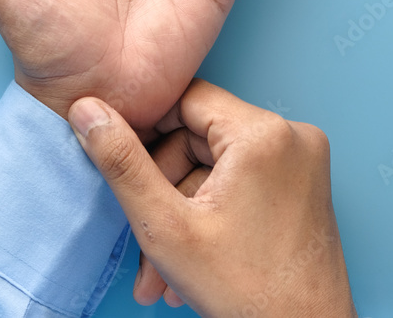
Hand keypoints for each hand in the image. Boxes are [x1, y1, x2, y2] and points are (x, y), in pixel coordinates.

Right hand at [67, 80, 357, 316]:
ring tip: (163, 270)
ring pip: (217, 167)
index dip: (145, 129)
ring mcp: (303, 162)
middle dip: (163, 190)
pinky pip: (242, 182)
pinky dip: (213, 214)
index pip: (185, 99)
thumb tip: (88, 111)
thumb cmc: (248, 293)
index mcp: (263, 133)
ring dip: (182, 212)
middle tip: (142, 239)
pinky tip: (193, 261)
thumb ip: (121, 162)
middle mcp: (292, 136)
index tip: (122, 163)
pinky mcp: (304, 185)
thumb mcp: (164, 226)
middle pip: (199, 138)